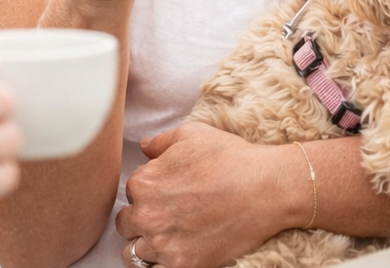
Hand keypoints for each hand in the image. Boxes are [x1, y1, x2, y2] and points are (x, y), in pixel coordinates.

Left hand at [115, 122, 287, 267]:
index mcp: (144, 182)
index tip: (166, 193)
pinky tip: (171, 256)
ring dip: (145, 246)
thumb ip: (160, 142)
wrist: (264, 189)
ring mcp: (164, 244)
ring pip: (133, 254)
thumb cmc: (228, 157)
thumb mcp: (190, 135)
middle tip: (164, 217)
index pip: (131, 192)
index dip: (148, 192)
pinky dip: (158, 267)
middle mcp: (147, 214)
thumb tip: (144, 147)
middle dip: (140, 220)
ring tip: (164, 240)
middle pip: (126, 224)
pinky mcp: (183, 266)